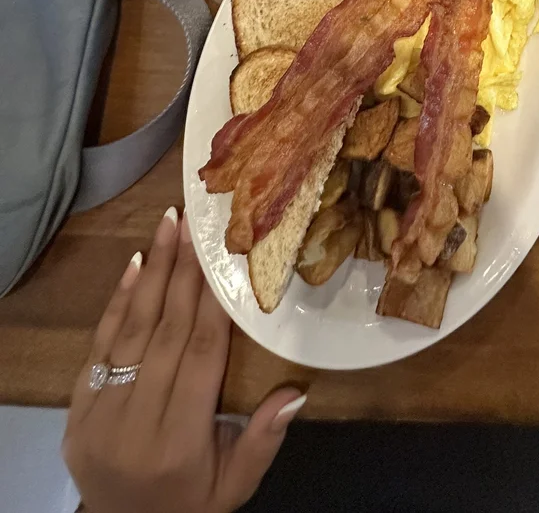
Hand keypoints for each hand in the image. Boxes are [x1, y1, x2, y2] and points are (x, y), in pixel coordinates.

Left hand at [63, 207, 304, 512]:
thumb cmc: (191, 503)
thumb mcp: (235, 485)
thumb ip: (263, 440)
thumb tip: (298, 392)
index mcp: (179, 442)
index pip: (201, 355)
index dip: (212, 301)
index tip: (222, 253)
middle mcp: (135, 424)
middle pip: (165, 332)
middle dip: (182, 271)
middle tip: (194, 220)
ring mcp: (99, 415)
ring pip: (130, 331)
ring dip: (150, 272)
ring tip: (167, 225)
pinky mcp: (76, 410)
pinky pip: (98, 348)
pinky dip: (116, 304)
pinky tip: (134, 265)